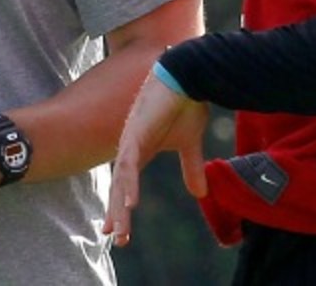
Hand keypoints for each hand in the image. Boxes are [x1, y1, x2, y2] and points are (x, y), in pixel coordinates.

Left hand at [103, 72, 208, 246]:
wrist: (187, 76)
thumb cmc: (187, 103)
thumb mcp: (190, 143)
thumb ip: (191, 167)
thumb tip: (201, 194)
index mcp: (140, 150)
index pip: (126, 185)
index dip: (121, 208)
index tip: (116, 232)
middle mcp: (130, 147)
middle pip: (119, 187)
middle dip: (117, 214)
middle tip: (115, 239)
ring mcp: (131, 140)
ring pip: (121, 181)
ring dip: (120, 206)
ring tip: (118, 231)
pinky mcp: (136, 133)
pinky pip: (129, 164)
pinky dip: (129, 184)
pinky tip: (128, 203)